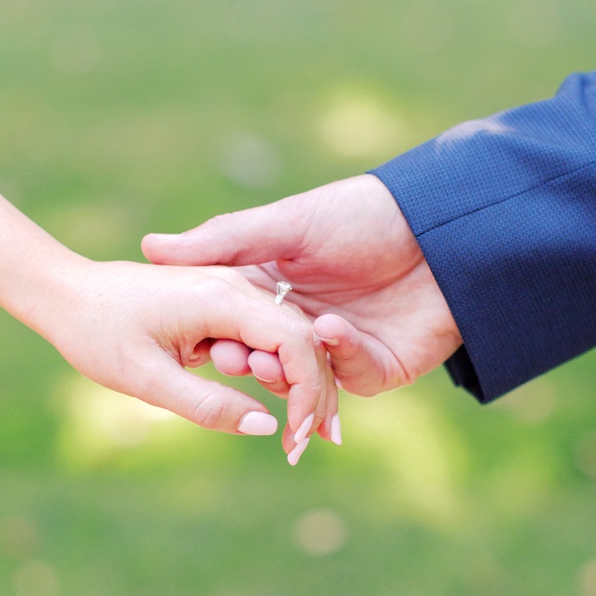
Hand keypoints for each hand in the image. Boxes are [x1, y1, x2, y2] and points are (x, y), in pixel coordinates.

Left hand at [23, 258, 337, 461]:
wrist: (65, 295)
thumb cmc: (97, 333)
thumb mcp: (146, 380)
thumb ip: (207, 404)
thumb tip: (267, 427)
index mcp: (221, 298)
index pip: (295, 342)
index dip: (308, 393)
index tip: (297, 439)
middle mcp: (234, 286)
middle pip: (301, 338)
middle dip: (314, 392)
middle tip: (309, 445)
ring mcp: (228, 289)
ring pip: (286, 336)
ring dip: (299, 382)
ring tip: (300, 435)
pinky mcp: (219, 302)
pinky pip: (262, 335)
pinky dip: (274, 369)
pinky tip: (277, 405)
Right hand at [142, 175, 461, 403]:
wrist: (447, 226)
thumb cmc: (364, 214)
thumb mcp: (286, 223)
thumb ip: (222, 241)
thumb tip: (148, 248)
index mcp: (276, 291)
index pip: (234, 327)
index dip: (215, 337)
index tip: (201, 340)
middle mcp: (304, 324)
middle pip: (265, 361)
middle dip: (248, 364)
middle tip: (234, 359)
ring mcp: (343, 349)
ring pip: (303, 381)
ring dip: (288, 372)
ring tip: (276, 359)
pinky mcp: (381, 367)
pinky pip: (353, 378)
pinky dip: (340, 359)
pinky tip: (332, 330)